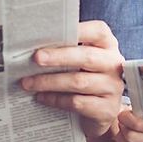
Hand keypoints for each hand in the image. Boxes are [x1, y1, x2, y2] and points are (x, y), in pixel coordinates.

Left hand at [20, 20, 124, 137]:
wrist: (99, 112)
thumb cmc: (84, 77)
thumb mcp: (79, 60)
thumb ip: (65, 49)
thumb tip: (34, 46)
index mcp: (108, 45)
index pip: (98, 31)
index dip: (78, 30)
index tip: (53, 32)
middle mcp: (114, 64)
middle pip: (87, 57)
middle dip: (58, 57)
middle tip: (35, 58)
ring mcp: (113, 88)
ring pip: (79, 82)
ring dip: (49, 82)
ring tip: (28, 82)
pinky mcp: (107, 109)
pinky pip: (77, 103)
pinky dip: (56, 100)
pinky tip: (41, 97)